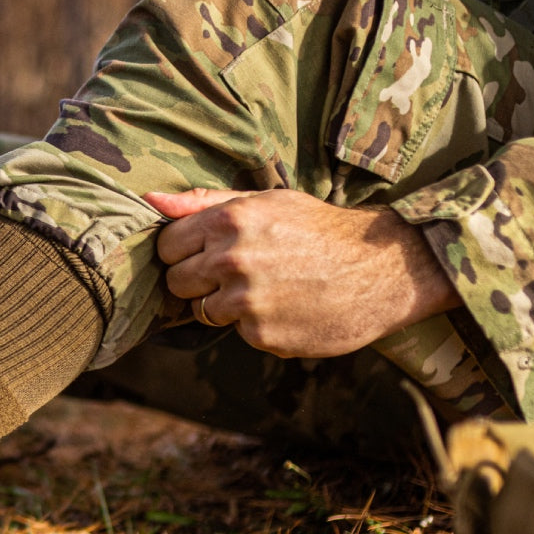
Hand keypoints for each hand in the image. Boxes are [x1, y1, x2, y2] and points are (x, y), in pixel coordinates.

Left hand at [149, 188, 460, 357]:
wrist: (383, 268)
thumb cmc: (319, 229)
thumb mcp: (266, 201)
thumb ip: (203, 202)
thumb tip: (149, 199)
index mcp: (229, 220)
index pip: (166, 245)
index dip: (183, 251)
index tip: (206, 252)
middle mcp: (232, 259)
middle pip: (176, 281)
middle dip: (198, 280)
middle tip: (237, 273)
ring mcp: (246, 300)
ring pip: (202, 311)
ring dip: (224, 304)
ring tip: (266, 288)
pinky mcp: (261, 333)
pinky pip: (237, 332)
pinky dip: (255, 324)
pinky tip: (286, 307)